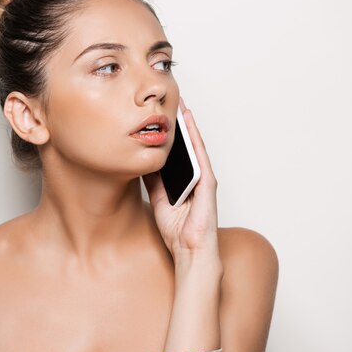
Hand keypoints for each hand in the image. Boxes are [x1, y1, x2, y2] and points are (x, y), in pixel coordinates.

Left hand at [143, 98, 219, 258]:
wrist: (189, 251)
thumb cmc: (177, 230)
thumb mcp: (157, 199)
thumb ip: (153, 181)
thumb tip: (142, 162)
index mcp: (184, 180)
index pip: (177, 151)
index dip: (171, 133)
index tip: (161, 115)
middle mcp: (196, 176)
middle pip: (187, 144)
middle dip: (180, 123)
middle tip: (171, 100)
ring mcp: (204, 178)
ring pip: (195, 145)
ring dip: (188, 125)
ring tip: (180, 104)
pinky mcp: (208, 183)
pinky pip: (201, 156)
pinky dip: (195, 139)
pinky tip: (189, 124)